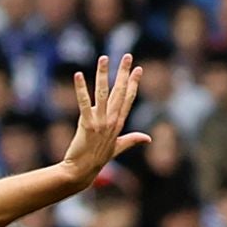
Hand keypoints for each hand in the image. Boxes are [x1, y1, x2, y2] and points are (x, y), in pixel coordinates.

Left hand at [60, 55, 149, 187]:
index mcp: (118, 124)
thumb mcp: (118, 148)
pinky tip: (78, 75)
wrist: (82, 171)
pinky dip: (80, 89)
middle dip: (123, 73)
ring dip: (103, 74)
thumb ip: (132, 140)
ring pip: (103, 93)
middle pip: (119, 92)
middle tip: (127, 55)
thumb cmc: (98, 159)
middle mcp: (112, 121)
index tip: (138, 68)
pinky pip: (83, 103)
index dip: (133, 83)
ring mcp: (100, 122)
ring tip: (104, 58)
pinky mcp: (86, 124)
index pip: (128, 98)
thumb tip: (148, 138)